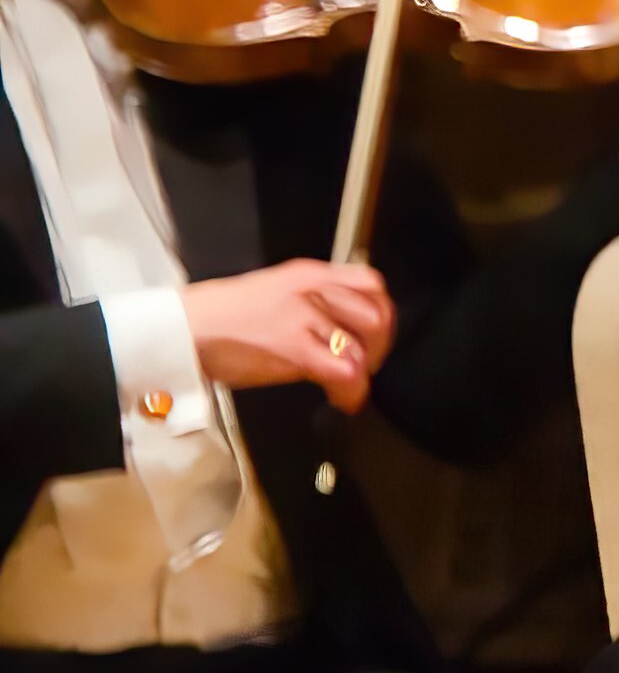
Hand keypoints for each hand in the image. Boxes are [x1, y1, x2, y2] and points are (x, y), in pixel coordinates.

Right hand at [180, 260, 388, 407]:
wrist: (181, 330)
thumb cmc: (218, 317)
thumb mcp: (273, 291)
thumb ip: (310, 302)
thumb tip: (339, 326)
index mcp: (308, 274)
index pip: (371, 283)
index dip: (382, 313)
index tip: (376, 334)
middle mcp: (311, 291)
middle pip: (376, 317)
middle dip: (378, 348)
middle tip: (365, 364)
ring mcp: (303, 318)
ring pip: (361, 348)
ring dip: (361, 374)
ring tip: (347, 385)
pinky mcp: (294, 348)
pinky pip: (344, 372)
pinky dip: (350, 391)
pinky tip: (341, 398)